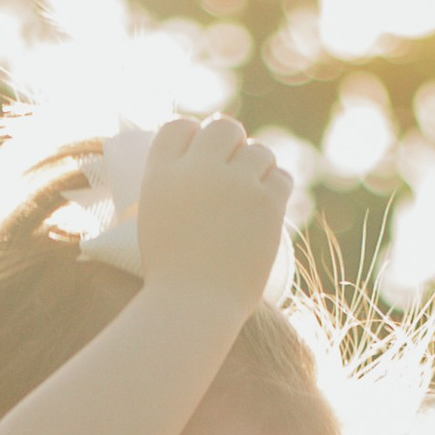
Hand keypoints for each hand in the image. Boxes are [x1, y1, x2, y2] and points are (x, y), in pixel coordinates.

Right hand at [133, 112, 292, 311]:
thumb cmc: (169, 277)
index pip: (178, 127)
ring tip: (252, 191)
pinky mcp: (266, 203)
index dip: (193, 135)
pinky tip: (270, 200)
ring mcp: (234, 184)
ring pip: (258, 150)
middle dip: (231, 142)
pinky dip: (277, 186)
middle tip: (234, 167)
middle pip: (223, 127)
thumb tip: (195, 166)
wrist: (192, 307)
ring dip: (257, 166)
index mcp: (161, 174)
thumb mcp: (153, 223)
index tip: (201, 152)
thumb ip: (171, 190)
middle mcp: (198, 170)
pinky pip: (281, 176)